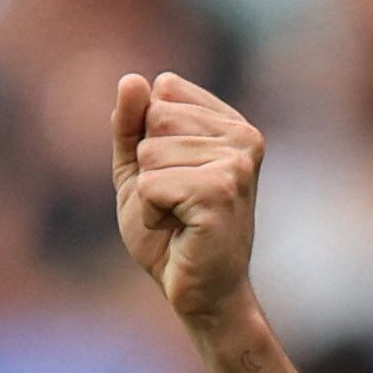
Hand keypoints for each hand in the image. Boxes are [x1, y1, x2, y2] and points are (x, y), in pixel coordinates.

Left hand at [113, 71, 265, 334]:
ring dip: (150, 195)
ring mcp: (236, 161)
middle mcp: (241, 134)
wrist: (198, 293)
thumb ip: (131, 127)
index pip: (162, 92)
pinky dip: (153, 213)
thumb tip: (132, 79)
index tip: (172, 176)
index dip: (148, 139)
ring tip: (178, 217)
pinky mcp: (221, 190)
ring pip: (151, 154)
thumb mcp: (138, 173)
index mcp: (228, 122)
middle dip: (148, 168)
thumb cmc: (171, 235)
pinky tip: (179, 228)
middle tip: (174, 203)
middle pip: (155, 118)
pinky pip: (153, 184)